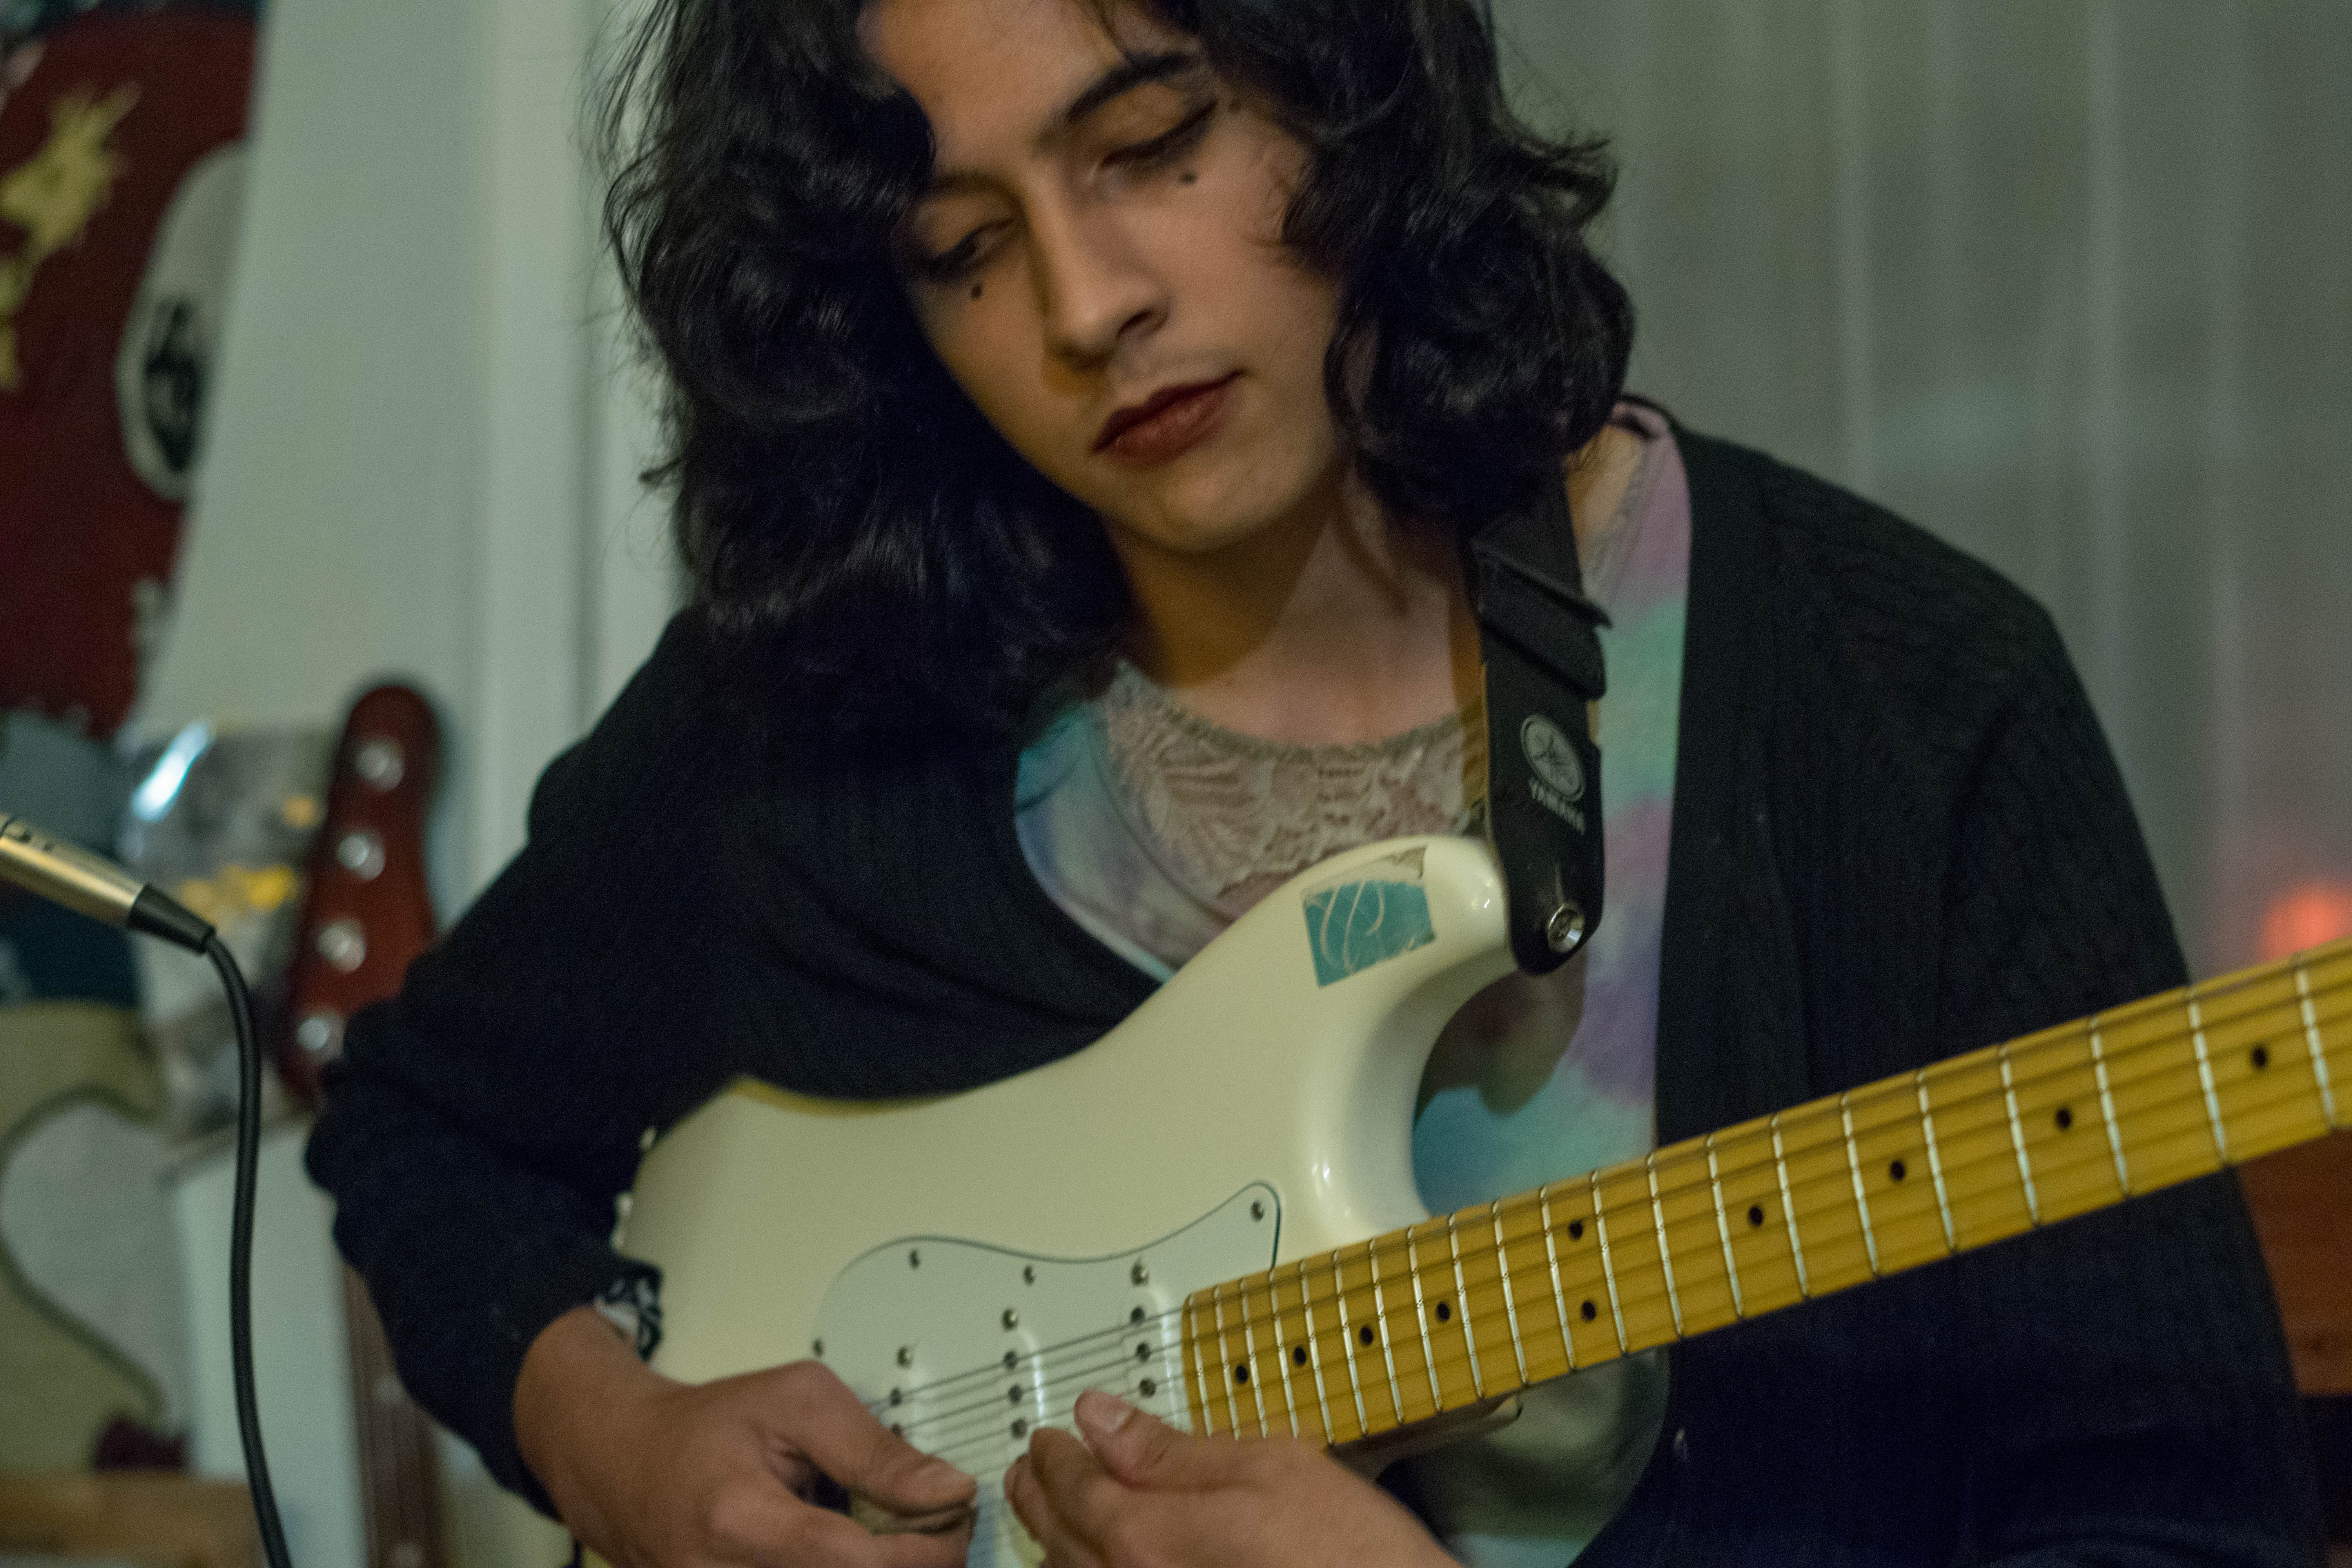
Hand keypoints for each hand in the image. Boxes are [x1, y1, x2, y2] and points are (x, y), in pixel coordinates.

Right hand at [515, 1306, 974, 1567]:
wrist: (624, 1460)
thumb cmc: (707, 1426)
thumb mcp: (800, 1401)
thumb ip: (876, 1450)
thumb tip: (948, 1489)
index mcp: (739, 1520)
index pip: (856, 1563)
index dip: (924, 1549)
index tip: (953, 1518)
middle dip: (910, 1565)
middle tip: (933, 1527)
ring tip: (885, 1534)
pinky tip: (846, 1551)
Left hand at [1006, 1390, 1454, 1567]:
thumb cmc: (1344, 1554)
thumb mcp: (1266, 1468)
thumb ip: (1171, 1449)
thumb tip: (1099, 1417)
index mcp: (1149, 1535)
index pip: (1077, 1486)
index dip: (1058, 1455)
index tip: (1050, 1434)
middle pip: (1064, 1539)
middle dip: (1041, 1497)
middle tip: (1028, 1468)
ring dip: (1053, 1541)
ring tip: (1047, 1513)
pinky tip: (1093, 1567)